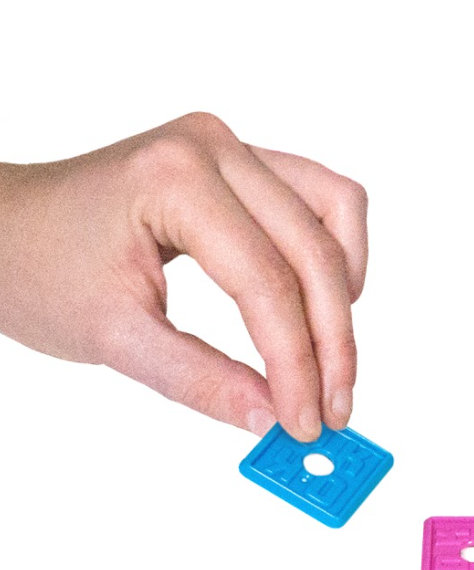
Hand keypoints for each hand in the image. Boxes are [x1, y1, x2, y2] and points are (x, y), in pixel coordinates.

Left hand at [0, 112, 366, 441]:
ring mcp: (234, 150)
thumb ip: (203, 382)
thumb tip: (274, 420)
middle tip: (330, 409)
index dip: (298, 362)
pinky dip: (336, 256)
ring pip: (337, 213)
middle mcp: (214, 148)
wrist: (2, 230)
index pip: (266, 282)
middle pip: (314, 253)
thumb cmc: (39, 268)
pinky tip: (320, 306)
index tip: (306, 421)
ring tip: (329, 356)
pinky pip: (323, 202)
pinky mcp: (246, 166)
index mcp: (174, 179)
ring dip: (344, 291)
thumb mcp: (116, 340)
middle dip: (332, 342)